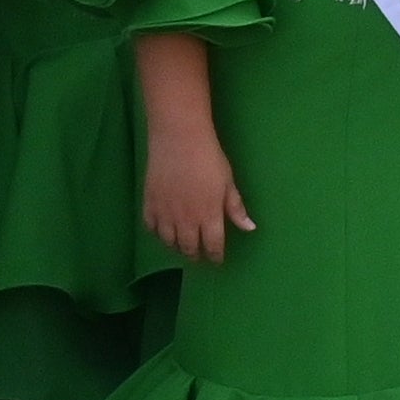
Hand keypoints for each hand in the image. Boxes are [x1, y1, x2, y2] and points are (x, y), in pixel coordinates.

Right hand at [143, 114, 252, 264]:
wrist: (179, 139)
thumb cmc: (209, 158)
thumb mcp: (228, 182)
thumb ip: (235, 208)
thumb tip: (250, 228)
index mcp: (209, 216)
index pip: (213, 246)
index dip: (215, 256)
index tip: (216, 259)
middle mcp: (186, 220)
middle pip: (190, 248)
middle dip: (196, 255)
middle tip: (199, 255)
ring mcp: (166, 214)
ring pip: (170, 242)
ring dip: (177, 246)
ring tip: (182, 245)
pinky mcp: (150, 204)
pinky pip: (152, 228)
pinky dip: (158, 233)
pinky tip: (163, 230)